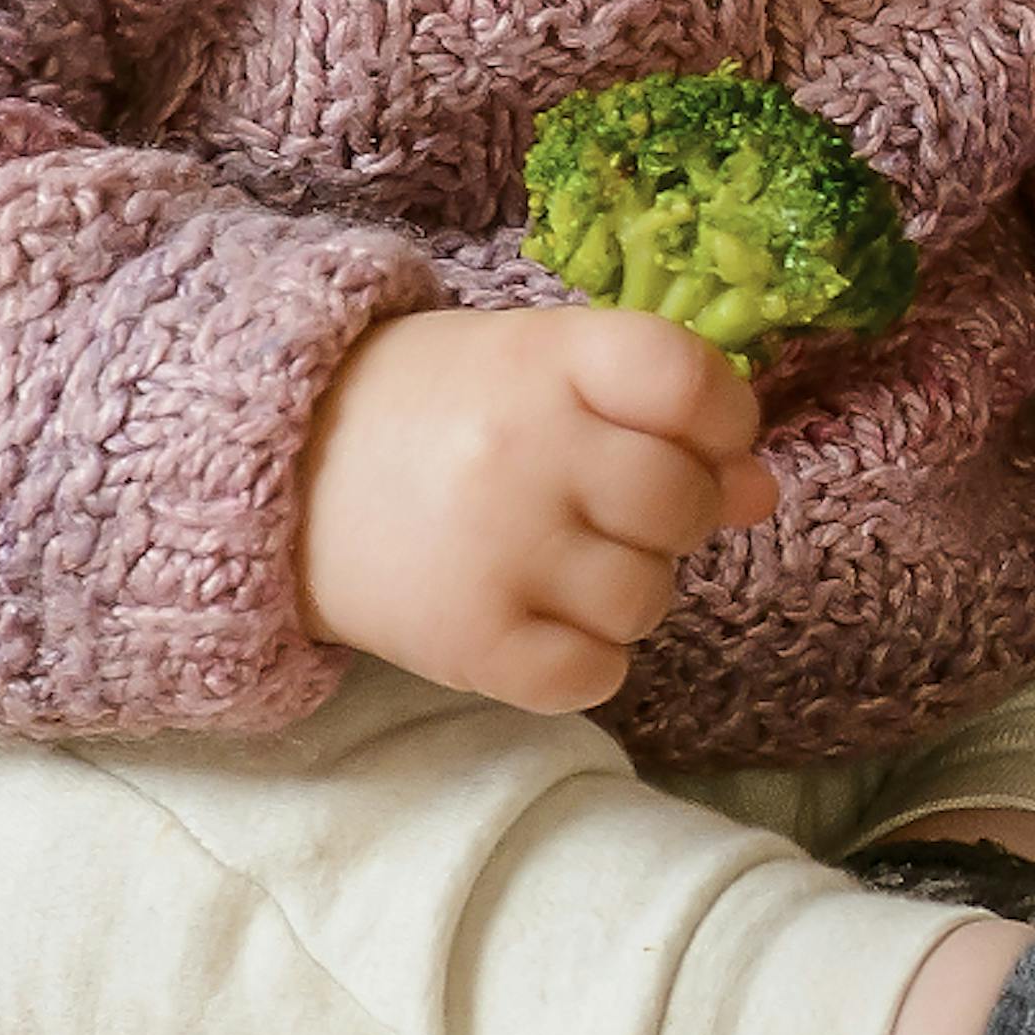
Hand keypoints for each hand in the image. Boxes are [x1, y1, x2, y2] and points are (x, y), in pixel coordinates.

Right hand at [294, 302, 777, 713]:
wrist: (276, 476)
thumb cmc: (439, 414)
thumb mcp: (542, 375)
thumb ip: (658, 414)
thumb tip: (759, 492)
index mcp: (548, 358)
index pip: (690, 381)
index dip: (722, 420)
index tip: (695, 439)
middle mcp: (524, 450)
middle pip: (681, 503)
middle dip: (670, 517)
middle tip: (606, 512)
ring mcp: (494, 549)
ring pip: (647, 598)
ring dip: (624, 592)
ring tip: (559, 564)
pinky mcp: (465, 641)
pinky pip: (593, 675)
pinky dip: (584, 662)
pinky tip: (540, 624)